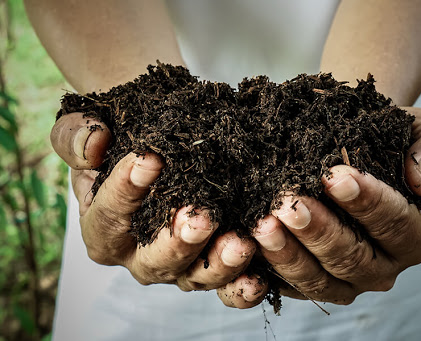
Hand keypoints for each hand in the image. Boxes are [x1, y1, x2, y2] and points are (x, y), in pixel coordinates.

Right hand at [52, 112, 256, 290]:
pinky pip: (225, 287)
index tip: (150, 160)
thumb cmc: (121, 142)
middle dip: (179, 241)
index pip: (109, 215)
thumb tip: (93, 144)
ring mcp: (178, 266)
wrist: (158, 148)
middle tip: (201, 217)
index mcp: (103, 229)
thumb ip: (75, 136)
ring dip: (219, 264)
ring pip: (195, 277)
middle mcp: (138, 256)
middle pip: (155, 260)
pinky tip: (259, 276)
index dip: (126, 190)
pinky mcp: (209, 267)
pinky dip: (242, 287)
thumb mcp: (86, 132)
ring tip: (240, 243)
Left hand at [217, 107, 420, 306]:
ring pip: (318, 279)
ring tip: (263, 223)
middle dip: (319, 231)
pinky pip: (289, 285)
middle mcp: (382, 266)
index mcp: (414, 236)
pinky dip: (267, 269)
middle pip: (352, 258)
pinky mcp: (310, 282)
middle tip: (289, 203)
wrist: (351, 148)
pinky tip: (247, 244)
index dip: (367, 202)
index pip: (395, 224)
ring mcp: (345, 280)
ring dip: (288, 253)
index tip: (335, 176)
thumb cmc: (389, 140)